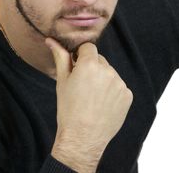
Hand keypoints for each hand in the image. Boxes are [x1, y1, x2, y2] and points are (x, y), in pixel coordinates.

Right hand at [45, 38, 132, 172]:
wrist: (82, 138)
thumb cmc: (68, 110)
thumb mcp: (62, 81)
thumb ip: (60, 57)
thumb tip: (51, 40)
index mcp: (90, 65)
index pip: (88, 48)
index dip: (80, 56)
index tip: (76, 68)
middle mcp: (108, 71)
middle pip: (100, 60)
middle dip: (92, 68)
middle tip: (82, 87)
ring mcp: (120, 84)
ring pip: (110, 74)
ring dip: (102, 80)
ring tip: (92, 98)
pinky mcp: (127, 96)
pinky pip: (119, 87)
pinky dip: (112, 92)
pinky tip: (101, 105)